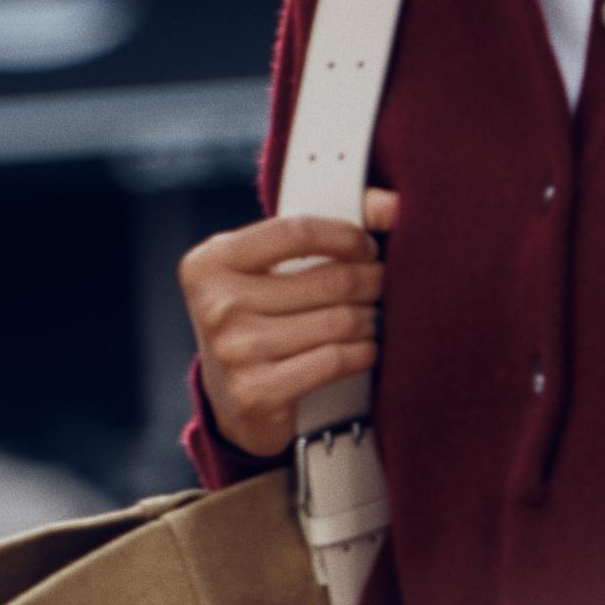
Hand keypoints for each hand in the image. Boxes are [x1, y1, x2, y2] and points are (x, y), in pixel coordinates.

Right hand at [180, 190, 400, 459]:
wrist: (232, 401)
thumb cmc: (259, 319)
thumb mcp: (265, 270)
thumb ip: (319, 230)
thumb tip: (393, 203)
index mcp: (211, 262)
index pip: (296, 232)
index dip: (346, 236)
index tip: (367, 247)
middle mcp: (217, 305)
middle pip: (329, 281)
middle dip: (370, 280)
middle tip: (380, 284)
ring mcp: (235, 351)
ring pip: (339, 322)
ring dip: (370, 320)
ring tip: (371, 318)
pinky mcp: (258, 392)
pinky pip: (336, 359)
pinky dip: (363, 353)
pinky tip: (364, 349)